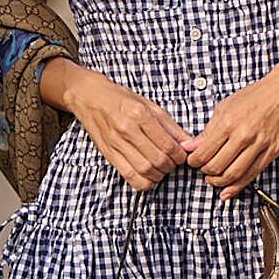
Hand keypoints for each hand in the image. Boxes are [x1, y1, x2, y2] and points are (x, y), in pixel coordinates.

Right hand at [67, 67, 193, 190]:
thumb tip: (188, 142)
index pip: (167, 144)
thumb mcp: (149, 105)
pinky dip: (143, 181)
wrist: (90, 97)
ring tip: (162, 168)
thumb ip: (169, 126)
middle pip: (158, 159)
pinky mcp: (108, 153)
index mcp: (139, 114)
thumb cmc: (121, 99)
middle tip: (173, 162)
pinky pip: (128, 175)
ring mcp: (116, 143)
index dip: (180, 155)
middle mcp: (127, 129)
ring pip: (144, 170)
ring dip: (159, 174)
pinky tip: (149, 176)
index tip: (182, 155)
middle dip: (171, 165)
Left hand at [182, 53, 278, 200]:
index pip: (204, 152)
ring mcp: (259, 145)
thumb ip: (208, 130)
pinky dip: (237, 187)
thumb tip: (190, 146)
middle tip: (202, 170)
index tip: (192, 161)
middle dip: (205, 173)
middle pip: (216, 166)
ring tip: (213, 180)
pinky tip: (228, 190)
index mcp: (228, 122)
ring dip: (219, 182)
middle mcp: (243, 135)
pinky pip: (252, 174)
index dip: (194, 161)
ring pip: (233, 174)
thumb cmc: (255, 96)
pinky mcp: (271, 152)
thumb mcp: (225, 107)